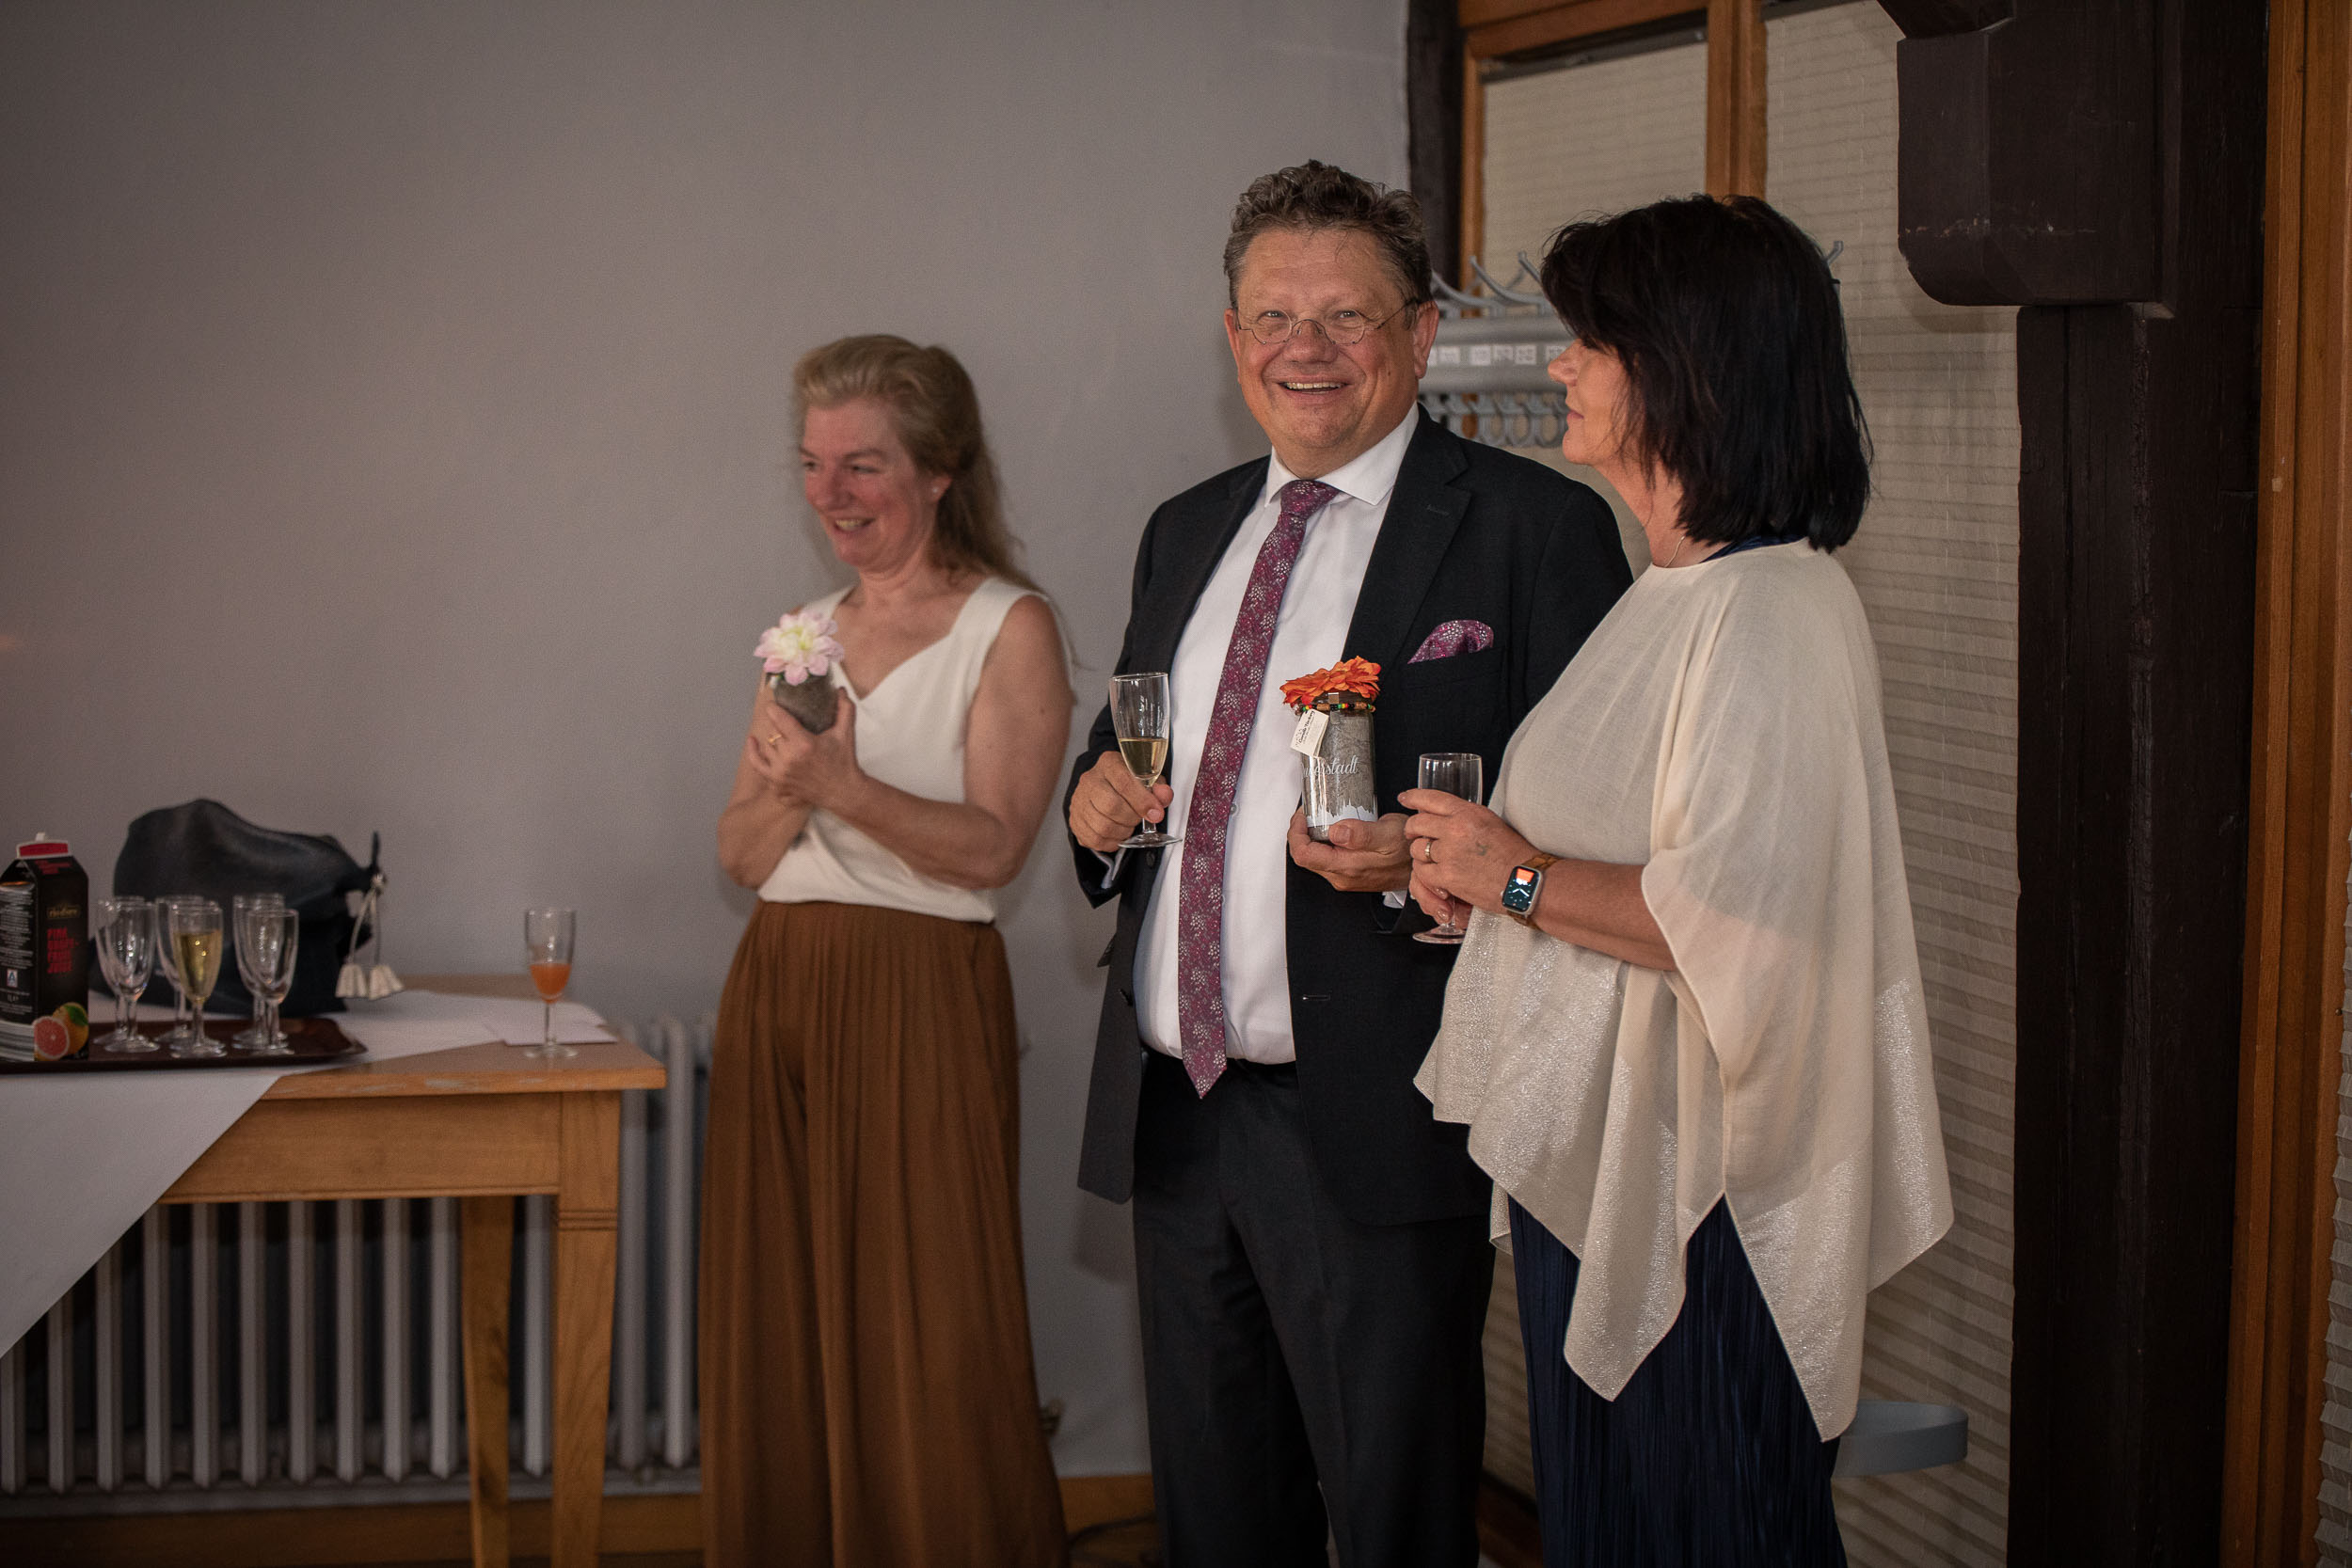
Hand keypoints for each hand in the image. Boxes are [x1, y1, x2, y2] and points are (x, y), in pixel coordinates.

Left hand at [742, 690, 862, 811]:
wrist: (843, 792)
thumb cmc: (844, 762)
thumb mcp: (846, 733)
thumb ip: (844, 709)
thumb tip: (841, 689)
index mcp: (804, 744)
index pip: (780, 719)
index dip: (774, 709)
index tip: (772, 705)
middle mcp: (789, 759)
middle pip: (773, 733)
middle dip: (779, 726)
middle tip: (788, 725)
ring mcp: (781, 774)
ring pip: (766, 747)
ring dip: (772, 740)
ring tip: (782, 736)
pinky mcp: (778, 786)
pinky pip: (758, 765)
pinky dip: (754, 754)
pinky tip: (753, 742)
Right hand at [1069, 749, 1174, 853]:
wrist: (1104, 787)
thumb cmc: (1128, 784)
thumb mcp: (1147, 780)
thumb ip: (1158, 788)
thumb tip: (1164, 796)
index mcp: (1109, 764)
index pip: (1124, 782)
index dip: (1142, 801)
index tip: (1156, 814)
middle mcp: (1090, 779)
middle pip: (1111, 806)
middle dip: (1132, 818)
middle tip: (1139, 819)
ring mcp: (1079, 800)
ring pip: (1102, 826)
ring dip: (1122, 832)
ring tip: (1129, 827)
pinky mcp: (1074, 819)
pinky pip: (1094, 839)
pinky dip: (1111, 842)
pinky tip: (1118, 835)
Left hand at [1287, 810, 1411, 892]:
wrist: (1421, 866)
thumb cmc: (1407, 849)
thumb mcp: (1388, 834)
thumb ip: (1361, 834)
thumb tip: (1336, 831)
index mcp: (1346, 868)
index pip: (1303, 854)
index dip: (1296, 833)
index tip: (1303, 815)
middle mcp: (1341, 876)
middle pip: (1305, 856)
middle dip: (1302, 832)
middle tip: (1309, 812)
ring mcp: (1344, 877)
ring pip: (1315, 857)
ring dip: (1312, 836)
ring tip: (1321, 817)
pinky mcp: (1349, 873)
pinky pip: (1326, 857)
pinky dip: (1323, 841)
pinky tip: (1334, 828)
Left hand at [1400, 787, 1537, 920]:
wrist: (1523, 881)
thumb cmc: (1514, 855)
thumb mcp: (1491, 823)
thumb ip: (1466, 817)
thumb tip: (1447, 817)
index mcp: (1469, 813)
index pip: (1431, 798)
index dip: (1414, 797)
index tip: (1405, 798)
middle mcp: (1456, 829)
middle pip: (1417, 823)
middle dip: (1412, 829)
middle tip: (1413, 834)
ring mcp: (1450, 853)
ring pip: (1417, 849)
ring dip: (1421, 854)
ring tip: (1432, 859)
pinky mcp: (1447, 876)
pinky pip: (1422, 871)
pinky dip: (1427, 874)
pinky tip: (1437, 876)